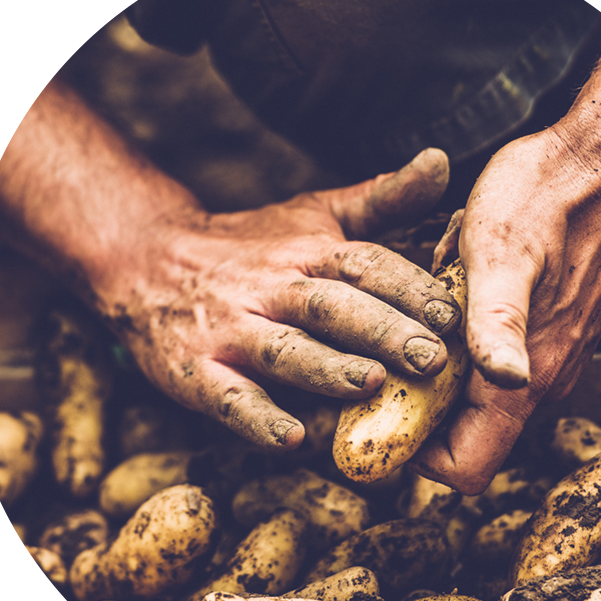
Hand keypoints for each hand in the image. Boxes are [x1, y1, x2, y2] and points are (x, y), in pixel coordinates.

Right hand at [98, 149, 461, 448]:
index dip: (409, 287)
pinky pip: (227, 397)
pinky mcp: (195, 370)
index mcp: (307, 250)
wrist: (146, 261)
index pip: (363, 264)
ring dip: (325, 368)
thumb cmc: (252, 245)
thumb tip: (442, 160)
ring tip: (370, 385)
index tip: (454, 314)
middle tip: (431, 359)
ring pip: (283, 349)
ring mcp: (230, 329)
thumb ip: (381, 198)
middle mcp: (271, 287)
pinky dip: (257, 419)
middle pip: (329, 306)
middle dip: (381, 331)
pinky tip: (290, 439)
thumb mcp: (315, 213)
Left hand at [411, 28, 600, 493]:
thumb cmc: (547, 200)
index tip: (378, 420)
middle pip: (463, 438)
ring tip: (416, 320)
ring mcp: (542, 358)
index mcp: (527, 375)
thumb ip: (500, 324)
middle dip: (417, 412)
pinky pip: (488, 361)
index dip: (417, 459)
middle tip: (380, 364)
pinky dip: (458, 343)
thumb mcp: (503, 255)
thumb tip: (505, 382)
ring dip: (435, 371)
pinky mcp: (541, 333)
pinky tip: (448, 297)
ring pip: (473, 398)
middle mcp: (538, 379)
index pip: (464, 467)